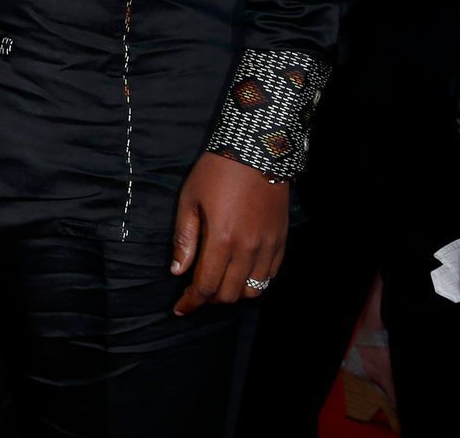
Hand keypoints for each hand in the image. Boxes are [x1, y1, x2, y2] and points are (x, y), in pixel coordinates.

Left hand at [170, 152, 288, 315]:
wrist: (257, 149)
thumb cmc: (217, 171)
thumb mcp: (190, 199)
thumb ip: (185, 238)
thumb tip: (178, 271)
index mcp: (222, 239)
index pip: (205, 286)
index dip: (191, 303)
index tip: (180, 309)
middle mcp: (248, 248)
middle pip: (230, 294)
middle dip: (210, 299)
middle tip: (196, 291)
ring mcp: (268, 246)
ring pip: (253, 291)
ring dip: (234, 294)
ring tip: (219, 283)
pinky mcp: (281, 241)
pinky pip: (270, 275)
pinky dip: (254, 282)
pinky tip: (241, 273)